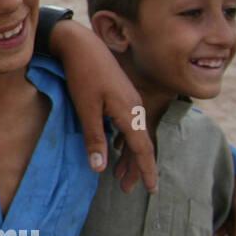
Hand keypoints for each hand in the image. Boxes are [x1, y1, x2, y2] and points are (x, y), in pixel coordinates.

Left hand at [50, 20, 158, 193]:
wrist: (83, 45)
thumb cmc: (83, 76)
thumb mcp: (86, 110)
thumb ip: (94, 139)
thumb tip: (100, 169)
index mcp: (130, 113)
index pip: (143, 149)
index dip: (147, 171)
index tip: (152, 190)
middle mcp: (136, 108)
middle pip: (140, 145)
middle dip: (135, 168)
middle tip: (126, 189)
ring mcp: (130, 101)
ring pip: (134, 135)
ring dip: (127, 155)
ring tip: (119, 174)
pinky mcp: (123, 95)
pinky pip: (129, 124)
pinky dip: (124, 140)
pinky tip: (116, 147)